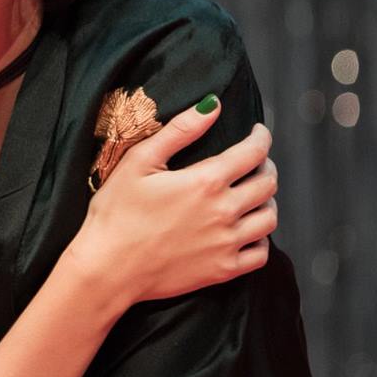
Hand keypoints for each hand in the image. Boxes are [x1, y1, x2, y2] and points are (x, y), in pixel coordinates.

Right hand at [70, 96, 277, 310]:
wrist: (107, 268)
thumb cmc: (115, 212)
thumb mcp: (139, 162)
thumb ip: (180, 131)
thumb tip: (213, 106)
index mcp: (205, 181)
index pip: (253, 152)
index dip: (261, 137)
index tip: (258, 132)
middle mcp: (224, 211)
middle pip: (267, 183)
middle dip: (265, 166)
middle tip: (254, 163)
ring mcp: (226, 243)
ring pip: (269, 218)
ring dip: (266, 202)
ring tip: (252, 196)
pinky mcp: (223, 270)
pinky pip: (260, 253)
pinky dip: (260, 239)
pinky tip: (246, 231)